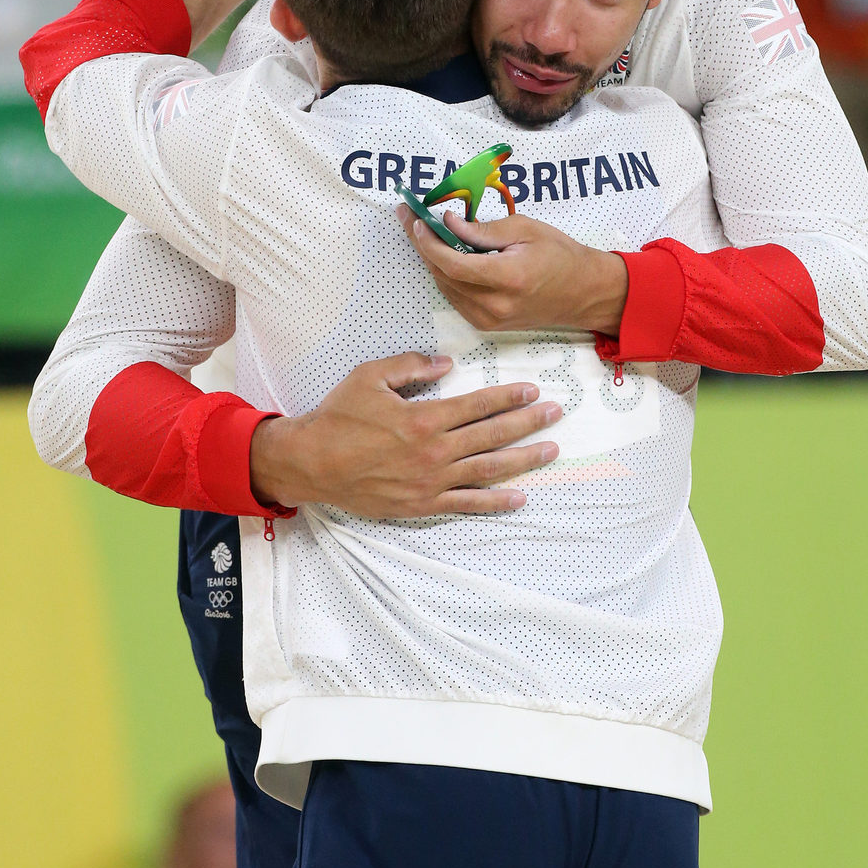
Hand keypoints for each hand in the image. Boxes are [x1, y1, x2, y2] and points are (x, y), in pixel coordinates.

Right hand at [249, 352, 561, 515]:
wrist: (311, 462)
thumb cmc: (338, 417)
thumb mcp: (370, 376)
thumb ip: (411, 365)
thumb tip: (447, 363)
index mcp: (424, 418)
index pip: (479, 405)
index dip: (509, 397)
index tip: (532, 391)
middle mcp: (434, 451)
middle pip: (492, 435)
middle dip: (528, 423)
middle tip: (555, 415)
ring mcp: (430, 481)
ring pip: (488, 470)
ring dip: (523, 459)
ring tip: (550, 450)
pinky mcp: (422, 504)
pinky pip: (467, 504)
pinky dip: (495, 502)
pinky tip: (519, 497)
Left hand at [396, 206, 628, 334]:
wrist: (584, 293)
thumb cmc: (560, 255)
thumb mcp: (526, 229)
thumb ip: (484, 229)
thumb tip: (448, 223)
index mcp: (508, 279)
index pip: (453, 264)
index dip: (429, 243)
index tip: (416, 220)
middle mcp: (494, 305)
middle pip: (443, 275)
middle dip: (422, 245)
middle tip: (409, 217)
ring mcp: (489, 320)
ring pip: (445, 287)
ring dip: (431, 259)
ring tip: (422, 231)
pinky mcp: (487, 325)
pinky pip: (455, 297)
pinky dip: (445, 275)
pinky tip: (443, 254)